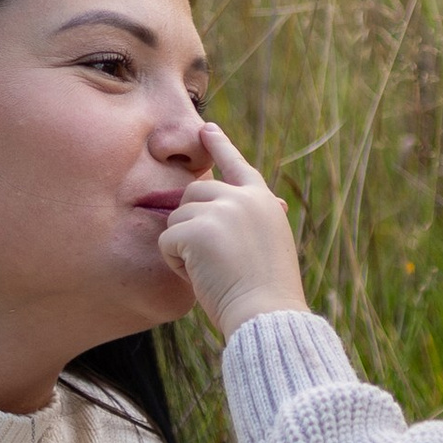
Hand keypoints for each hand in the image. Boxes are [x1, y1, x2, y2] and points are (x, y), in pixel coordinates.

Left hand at [156, 123, 308, 337]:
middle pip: (192, 194)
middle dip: (189, 225)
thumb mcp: (270, 245)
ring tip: (212, 271)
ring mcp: (221, 210)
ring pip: (176, 218)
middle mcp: (243, 198)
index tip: (206, 129)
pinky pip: (167, 241)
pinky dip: (176, 264)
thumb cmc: (268, 292)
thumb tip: (276, 202)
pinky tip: (200, 277)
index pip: (237, 166)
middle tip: (210, 260)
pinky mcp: (198, 228)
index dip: (220, 146)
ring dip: (184, 249)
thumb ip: (258, 221)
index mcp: (263, 202)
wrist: (268, 313)